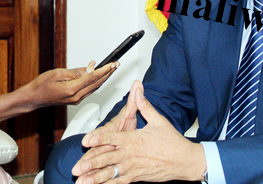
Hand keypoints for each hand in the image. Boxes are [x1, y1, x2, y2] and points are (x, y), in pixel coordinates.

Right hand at [0, 61, 116, 122]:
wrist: (33, 98)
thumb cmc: (42, 85)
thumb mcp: (58, 73)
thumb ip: (76, 72)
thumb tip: (90, 68)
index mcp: (72, 90)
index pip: (93, 78)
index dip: (104, 70)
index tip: (112, 64)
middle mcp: (76, 97)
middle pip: (97, 84)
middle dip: (108, 74)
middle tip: (116, 64)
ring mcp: (76, 100)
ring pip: (94, 88)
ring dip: (103, 78)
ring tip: (110, 68)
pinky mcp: (75, 100)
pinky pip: (89, 90)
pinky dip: (95, 82)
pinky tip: (97, 75)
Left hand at [72, 81, 205, 183]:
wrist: (185, 161)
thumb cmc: (172, 141)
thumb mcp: (158, 120)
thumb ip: (144, 105)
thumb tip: (138, 89)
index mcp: (134, 139)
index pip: (113, 138)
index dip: (98, 139)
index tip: (86, 141)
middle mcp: (131, 154)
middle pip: (108, 158)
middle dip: (91, 163)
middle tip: (77, 168)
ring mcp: (133, 168)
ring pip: (111, 174)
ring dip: (95, 178)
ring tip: (82, 182)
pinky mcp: (136, 177)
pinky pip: (119, 182)